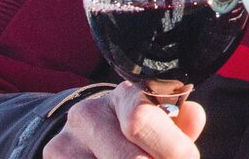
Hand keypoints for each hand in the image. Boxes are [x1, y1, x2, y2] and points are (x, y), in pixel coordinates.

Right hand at [43, 83, 206, 158]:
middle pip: (130, 158)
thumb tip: (195, 115)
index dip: (171, 149)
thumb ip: (180, 125)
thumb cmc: (137, 132)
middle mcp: (90, 113)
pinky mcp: (53, 157)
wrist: (87, 136)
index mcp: (125, 95)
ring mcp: (66, 140)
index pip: (142, 120)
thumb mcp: (162, 123)